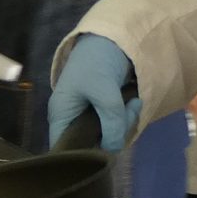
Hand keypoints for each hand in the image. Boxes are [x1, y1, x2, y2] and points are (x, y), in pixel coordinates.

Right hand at [49, 32, 140, 150]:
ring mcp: (89, 118)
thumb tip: (113, 149)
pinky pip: (116, 126)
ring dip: (125, 122)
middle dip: (115, 133)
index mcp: (61, 117)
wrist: (110, 41)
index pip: (64, 150)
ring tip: (134, 102)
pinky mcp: (104, 113)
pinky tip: (134, 101)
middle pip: (92, 145)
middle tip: (128, 112)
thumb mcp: (104, 91)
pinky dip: (127, 116)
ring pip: (108, 136)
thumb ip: (111, 121)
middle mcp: (72, 121)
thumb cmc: (96, 63)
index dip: (82, 157)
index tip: (105, 151)